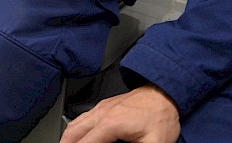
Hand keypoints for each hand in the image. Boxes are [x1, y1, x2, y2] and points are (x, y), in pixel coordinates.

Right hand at [60, 85, 180, 142]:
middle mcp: (101, 114)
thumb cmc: (160, 117)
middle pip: (74, 132)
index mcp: (111, 124)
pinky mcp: (104, 106)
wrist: (163, 94)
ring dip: (67, 137)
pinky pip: (81, 117)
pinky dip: (73, 128)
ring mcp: (101, 108)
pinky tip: (75, 134)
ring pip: (75, 123)